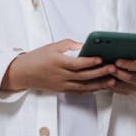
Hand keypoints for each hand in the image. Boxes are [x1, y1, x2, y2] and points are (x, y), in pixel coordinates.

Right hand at [2, 39, 118, 94]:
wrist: (23, 73)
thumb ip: (69, 44)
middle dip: (99, 73)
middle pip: (83, 76)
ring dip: (99, 84)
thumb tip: (85, 45)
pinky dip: (91, 89)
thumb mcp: (52, 46)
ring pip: (84, 86)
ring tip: (112, 80)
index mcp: (57, 62)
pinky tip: (100, 86)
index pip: (76, 63)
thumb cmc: (38, 57)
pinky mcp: (62, 90)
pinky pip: (79, 91)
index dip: (89, 62)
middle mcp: (60, 75)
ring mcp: (61, 85)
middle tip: (112, 68)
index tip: (101, 58)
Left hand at [107, 51, 135, 94]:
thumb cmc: (135, 59)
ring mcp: (135, 87)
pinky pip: (117, 91)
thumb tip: (117, 48)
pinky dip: (109, 85)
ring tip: (103, 74)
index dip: (128, 64)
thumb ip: (129, 52)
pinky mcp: (127, 92)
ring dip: (112, 80)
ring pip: (123, 86)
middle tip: (108, 68)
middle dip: (118, 73)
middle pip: (130, 78)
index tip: (117, 61)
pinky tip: (102, 80)